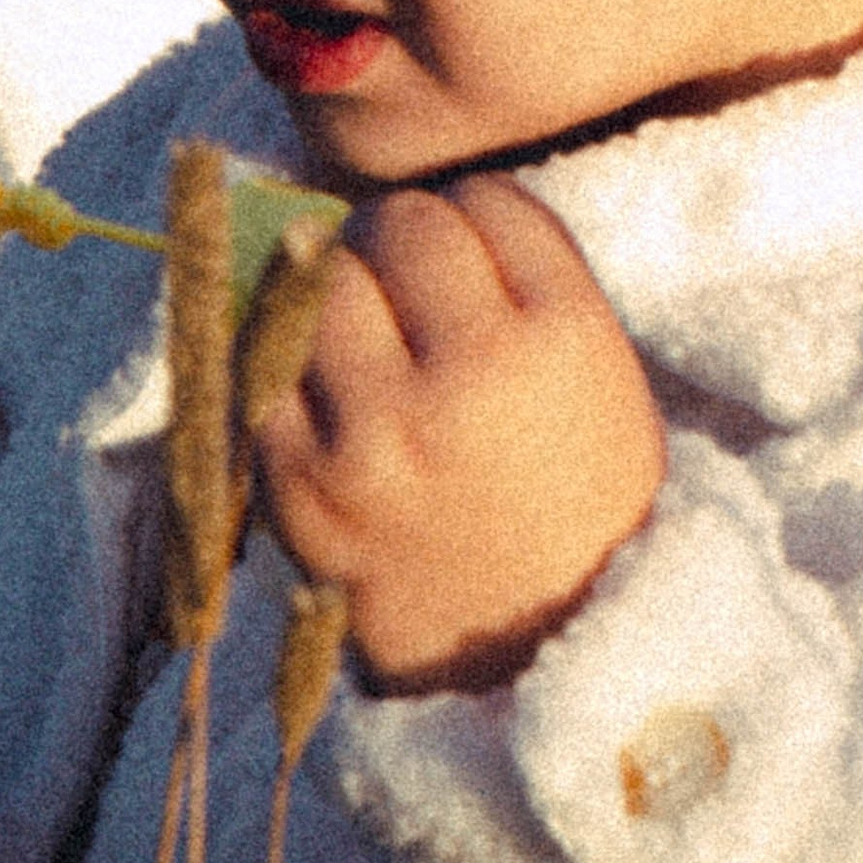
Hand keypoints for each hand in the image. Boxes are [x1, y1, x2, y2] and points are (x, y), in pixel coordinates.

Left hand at [251, 175, 663, 694]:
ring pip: (318, 277)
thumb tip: (399, 198)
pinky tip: (325, 400)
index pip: (485, 200)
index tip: (473, 266)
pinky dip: (287, 369)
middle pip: (396, 223)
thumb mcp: (599, 378)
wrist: (537, 664)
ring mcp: (374, 431)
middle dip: (400, 248)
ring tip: (367, 348)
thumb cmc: (571, 503)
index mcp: (563, 340)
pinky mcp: (299, 483)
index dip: (473, 226)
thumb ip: (520, 279)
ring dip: (334, 296)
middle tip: (410, 301)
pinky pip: (262, 363)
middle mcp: (468, 375)